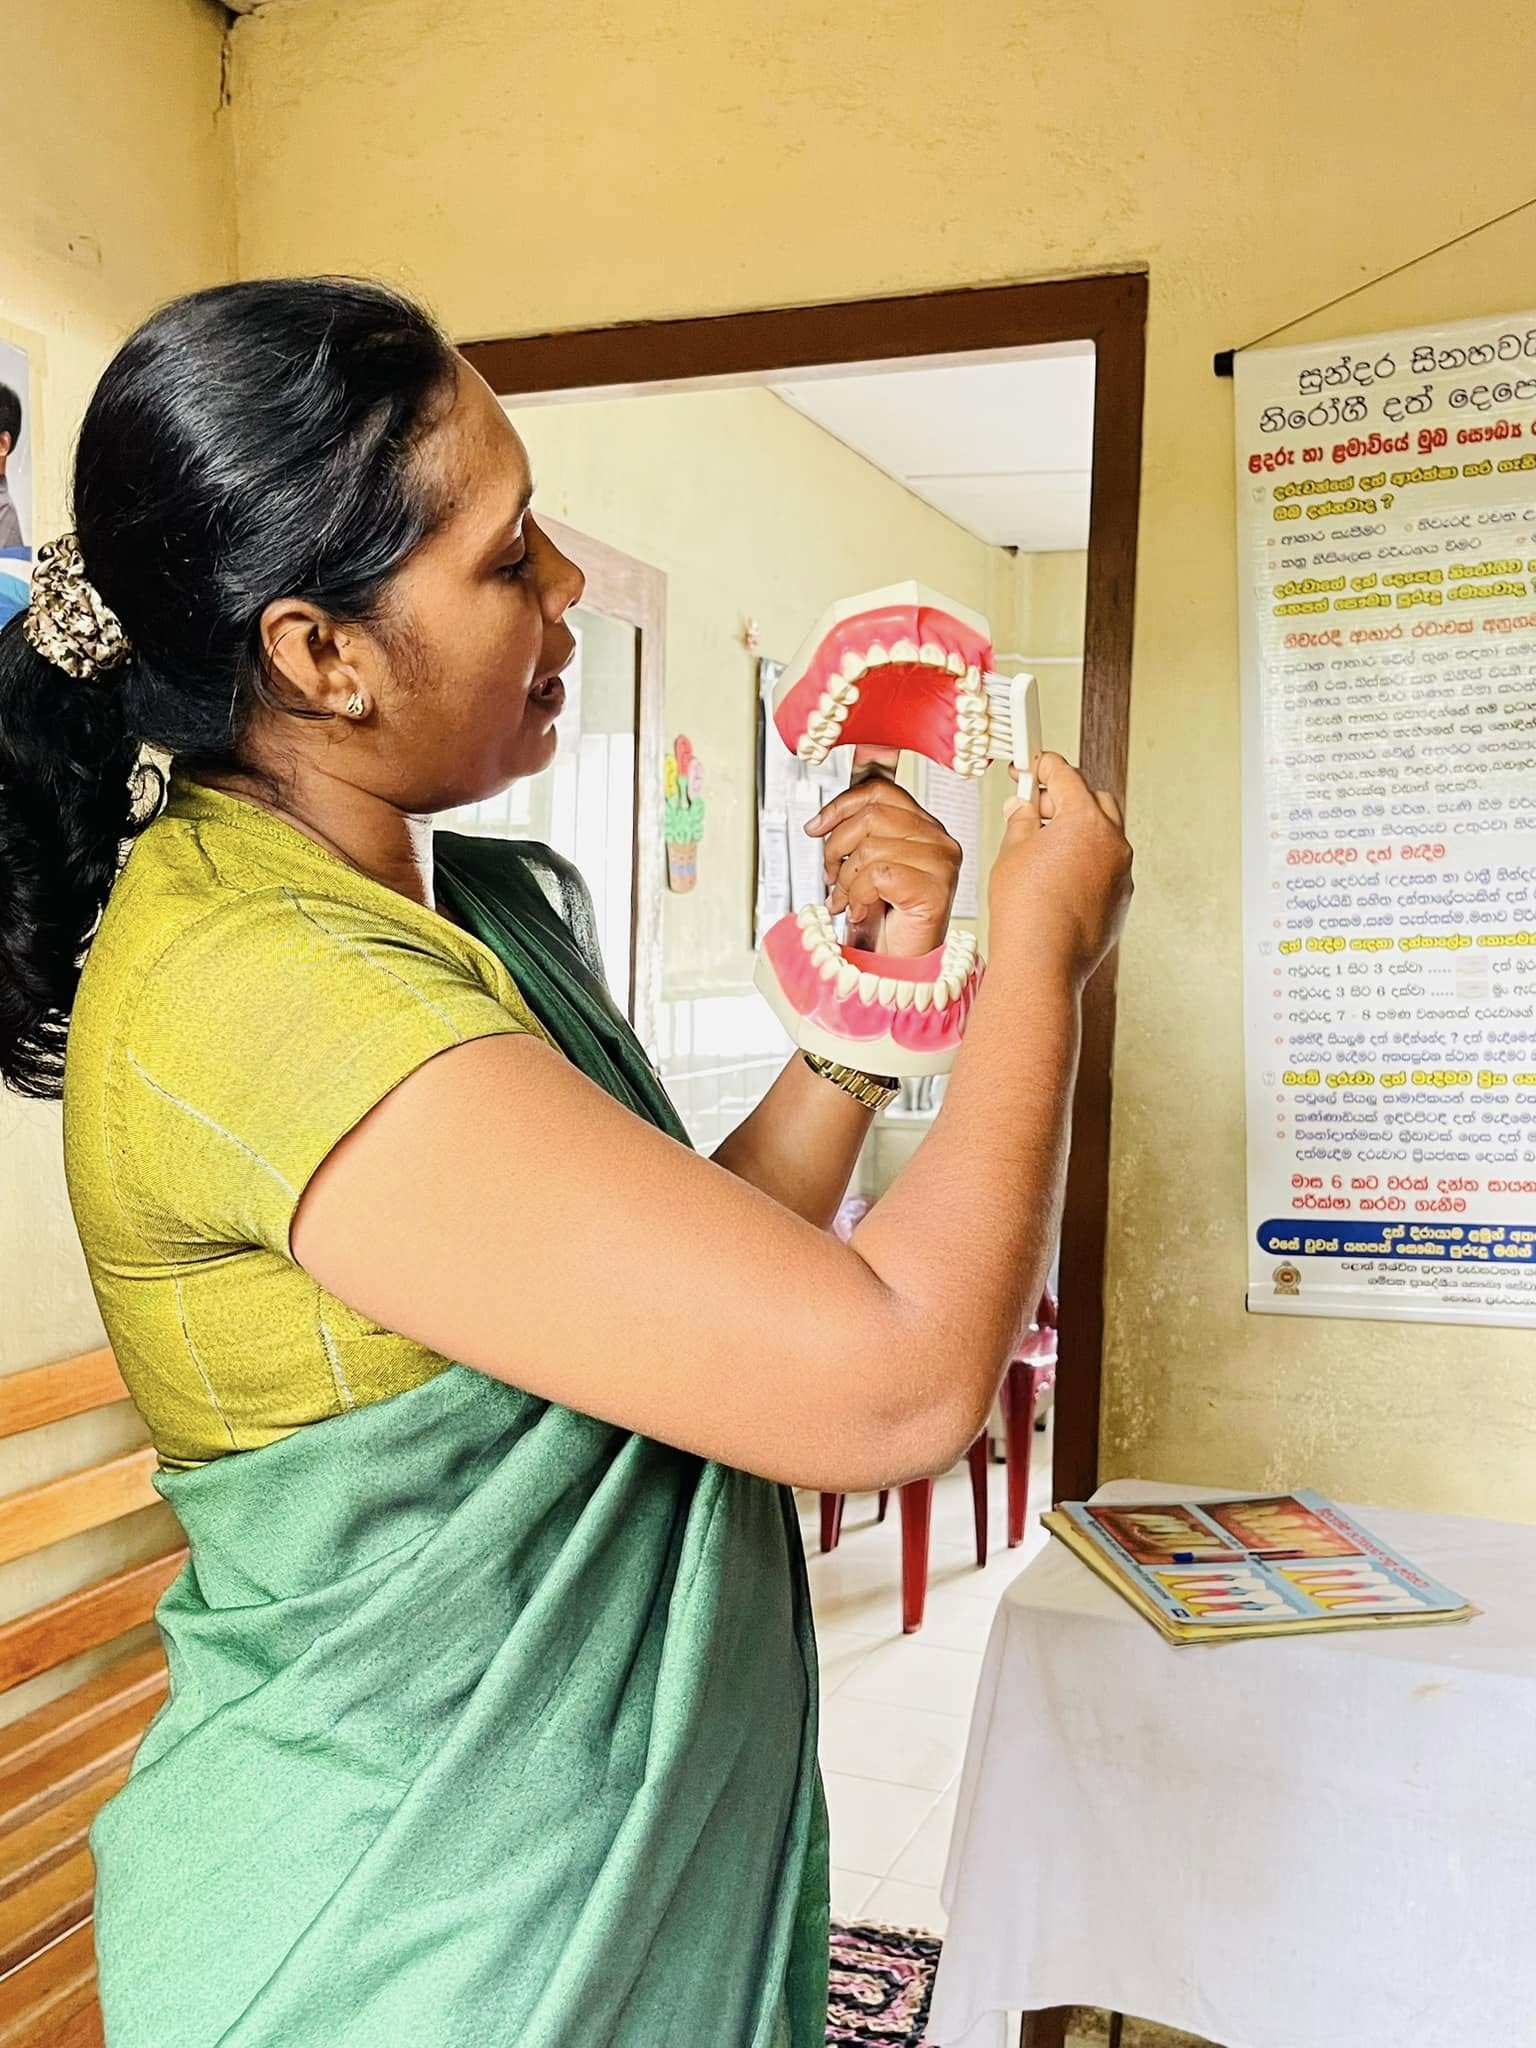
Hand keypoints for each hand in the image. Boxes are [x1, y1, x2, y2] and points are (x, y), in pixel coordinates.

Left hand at [805, 746, 961, 955]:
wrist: (901, 969)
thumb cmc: (887, 924)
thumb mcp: (868, 869)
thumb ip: (860, 838)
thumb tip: (826, 820)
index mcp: (926, 829)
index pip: (881, 792)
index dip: (842, 805)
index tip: (816, 826)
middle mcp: (940, 841)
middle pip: (872, 815)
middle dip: (837, 847)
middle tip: (831, 876)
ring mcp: (942, 864)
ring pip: (871, 847)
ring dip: (846, 880)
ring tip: (848, 900)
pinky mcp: (935, 889)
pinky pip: (877, 875)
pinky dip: (857, 896)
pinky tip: (860, 911)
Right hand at [988, 753, 1131, 982]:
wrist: (1042, 963)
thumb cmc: (1026, 914)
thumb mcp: (1011, 853)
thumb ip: (1021, 822)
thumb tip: (1023, 811)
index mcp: (1086, 820)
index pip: (1066, 775)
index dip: (1043, 766)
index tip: (1033, 767)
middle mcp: (1113, 842)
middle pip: (1094, 800)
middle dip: (1066, 798)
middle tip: (1036, 808)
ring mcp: (1121, 873)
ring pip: (1104, 835)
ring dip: (1079, 832)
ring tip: (1045, 848)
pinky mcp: (1122, 899)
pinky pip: (1106, 867)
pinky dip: (1087, 863)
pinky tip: (1058, 878)